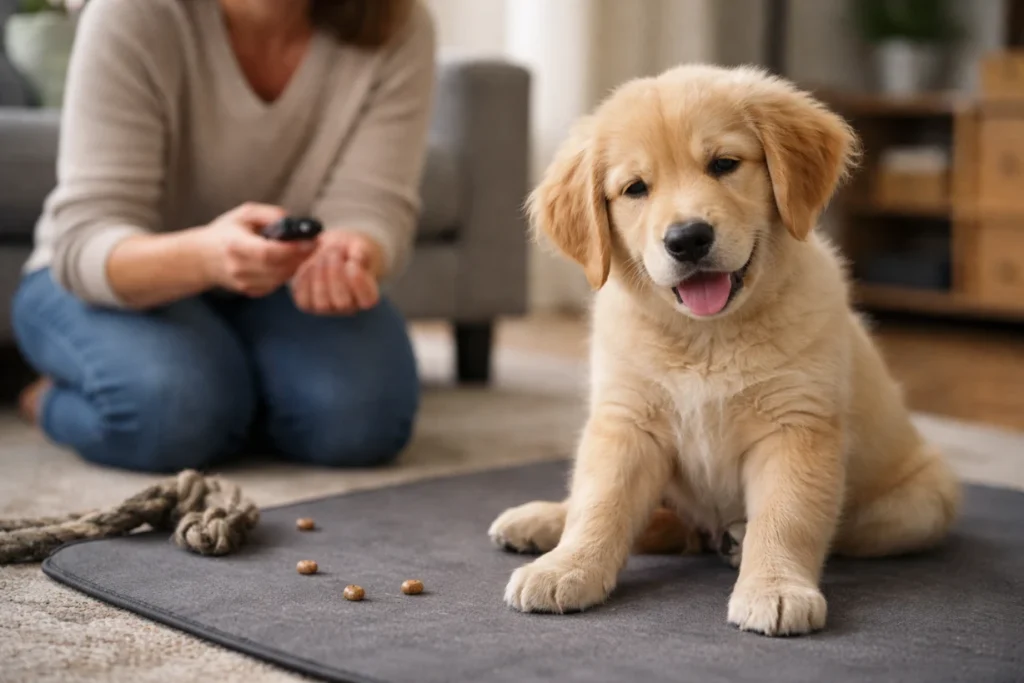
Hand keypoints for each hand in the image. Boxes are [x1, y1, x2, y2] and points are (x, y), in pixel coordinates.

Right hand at [197, 203, 316, 296]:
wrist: (203, 257)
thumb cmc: (226, 232)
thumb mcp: (244, 214)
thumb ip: (269, 214)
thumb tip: (292, 221)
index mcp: (235, 246)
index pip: (268, 252)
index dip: (292, 249)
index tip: (310, 241)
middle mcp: (239, 268)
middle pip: (278, 268)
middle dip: (301, 256)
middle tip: (315, 244)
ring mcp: (244, 283)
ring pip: (281, 278)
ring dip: (297, 265)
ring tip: (304, 250)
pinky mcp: (251, 291)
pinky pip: (277, 285)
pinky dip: (287, 273)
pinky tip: (289, 261)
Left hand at [290, 231, 383, 315]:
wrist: (331, 252)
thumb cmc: (350, 249)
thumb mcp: (359, 245)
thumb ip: (361, 252)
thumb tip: (356, 259)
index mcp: (367, 296)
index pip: (368, 300)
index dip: (359, 283)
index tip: (351, 263)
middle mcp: (349, 307)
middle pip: (343, 303)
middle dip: (336, 274)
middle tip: (334, 251)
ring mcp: (328, 308)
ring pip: (322, 303)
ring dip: (319, 275)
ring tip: (321, 255)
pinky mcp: (308, 304)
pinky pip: (303, 298)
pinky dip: (305, 279)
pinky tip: (310, 263)